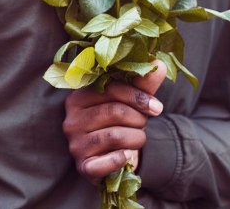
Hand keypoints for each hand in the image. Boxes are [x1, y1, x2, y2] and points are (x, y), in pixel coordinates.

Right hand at [63, 60, 167, 183]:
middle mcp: (71, 119)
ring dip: (137, 137)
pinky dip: (122, 159)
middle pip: (114, 111)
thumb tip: (158, 64)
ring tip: (138, 138)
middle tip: (144, 123)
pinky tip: (127, 156)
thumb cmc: (120, 123)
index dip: (137, 96)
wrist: (112, 158)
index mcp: (78, 97)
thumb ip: (142, 83)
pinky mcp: (83, 166)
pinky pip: (107, 162)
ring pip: (115, 135)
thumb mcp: (131, 101)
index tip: (156, 106)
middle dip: (138, 118)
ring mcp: (75, 144)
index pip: (109, 88)